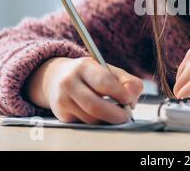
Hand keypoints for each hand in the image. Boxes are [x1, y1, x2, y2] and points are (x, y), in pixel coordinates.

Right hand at [25, 57, 142, 124]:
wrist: (57, 77)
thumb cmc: (90, 74)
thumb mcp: (108, 70)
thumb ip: (127, 81)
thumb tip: (132, 98)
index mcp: (84, 66)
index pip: (104, 82)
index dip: (120, 93)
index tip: (130, 100)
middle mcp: (69, 82)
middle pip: (94, 105)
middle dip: (115, 114)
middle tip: (127, 115)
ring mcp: (62, 99)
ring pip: (90, 118)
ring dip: (108, 119)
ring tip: (116, 113)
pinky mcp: (61, 114)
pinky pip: (85, 123)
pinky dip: (98, 121)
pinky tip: (102, 114)